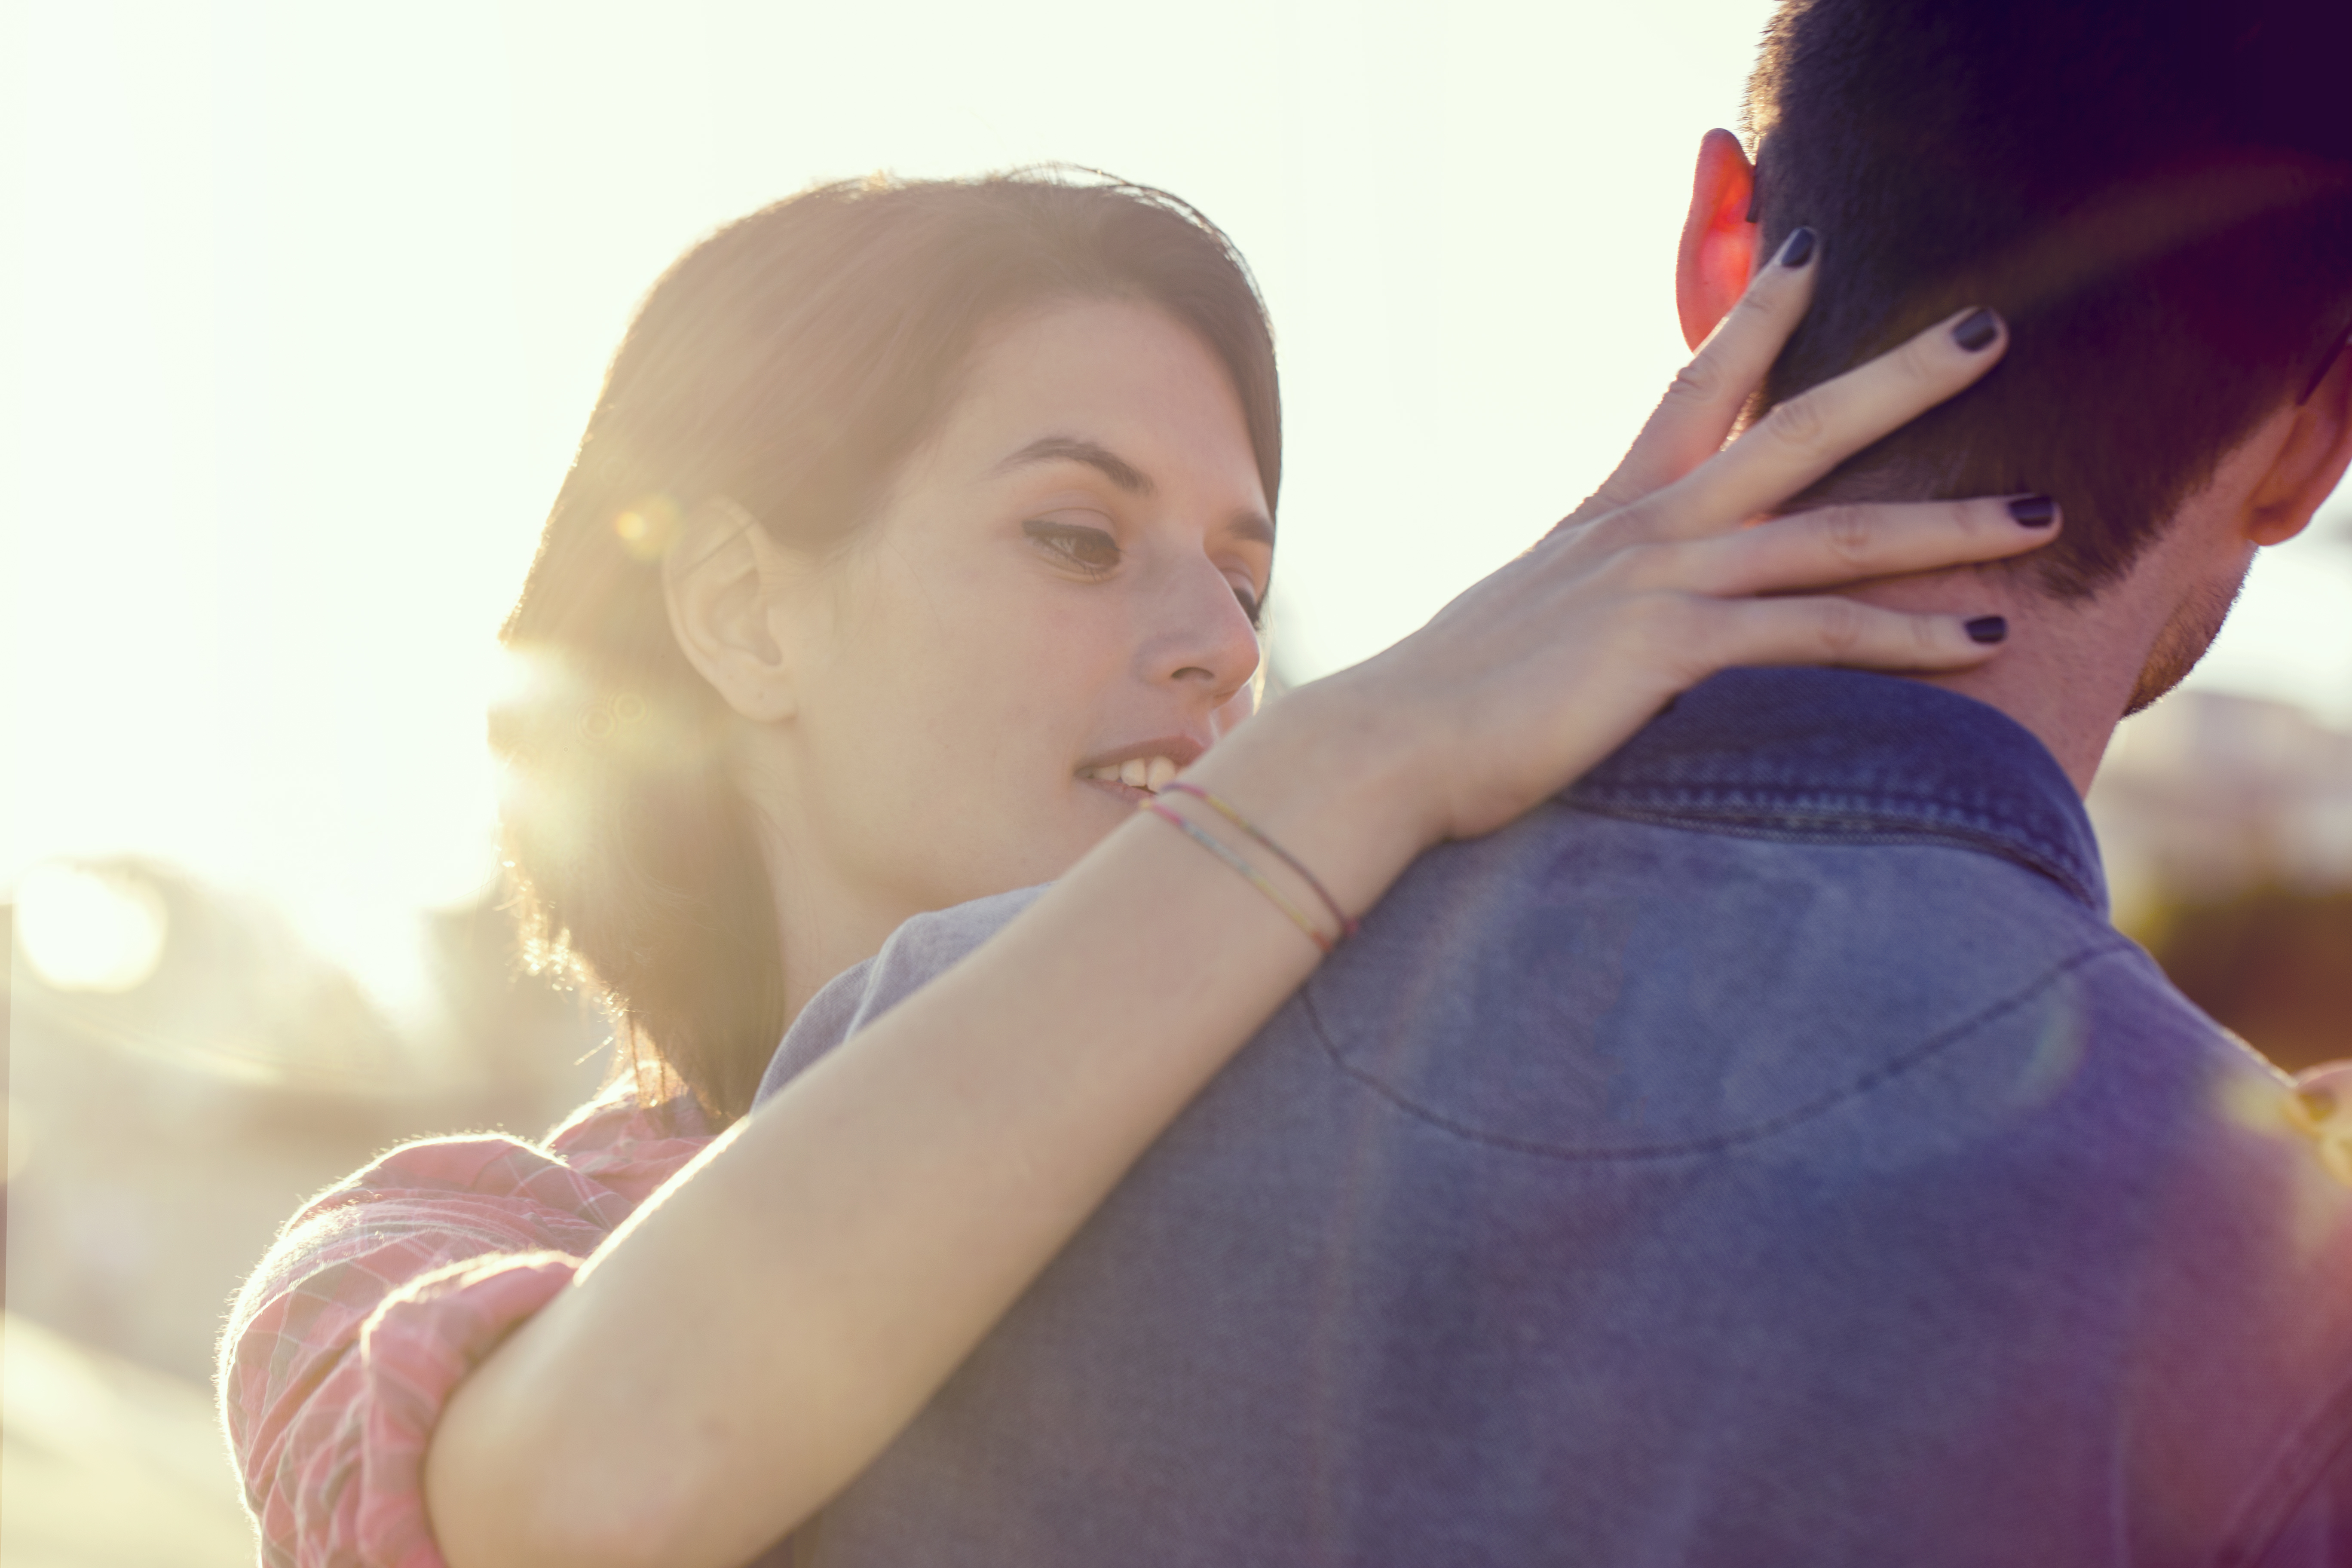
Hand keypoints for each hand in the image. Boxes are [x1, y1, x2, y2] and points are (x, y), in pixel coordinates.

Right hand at [1313, 235, 2051, 849]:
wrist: (1387, 746)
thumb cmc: (1448, 706)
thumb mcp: (1525, 624)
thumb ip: (1586, 603)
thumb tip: (1612, 623)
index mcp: (1608, 518)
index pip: (1692, 394)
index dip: (1754, 319)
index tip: (1807, 255)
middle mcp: (1643, 531)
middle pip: (1794, 430)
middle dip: (1899, 377)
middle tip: (1988, 329)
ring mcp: (1659, 583)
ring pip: (1832, 532)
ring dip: (1948, 523)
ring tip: (2041, 511)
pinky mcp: (1668, 650)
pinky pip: (1814, 635)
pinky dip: (1904, 636)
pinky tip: (1978, 641)